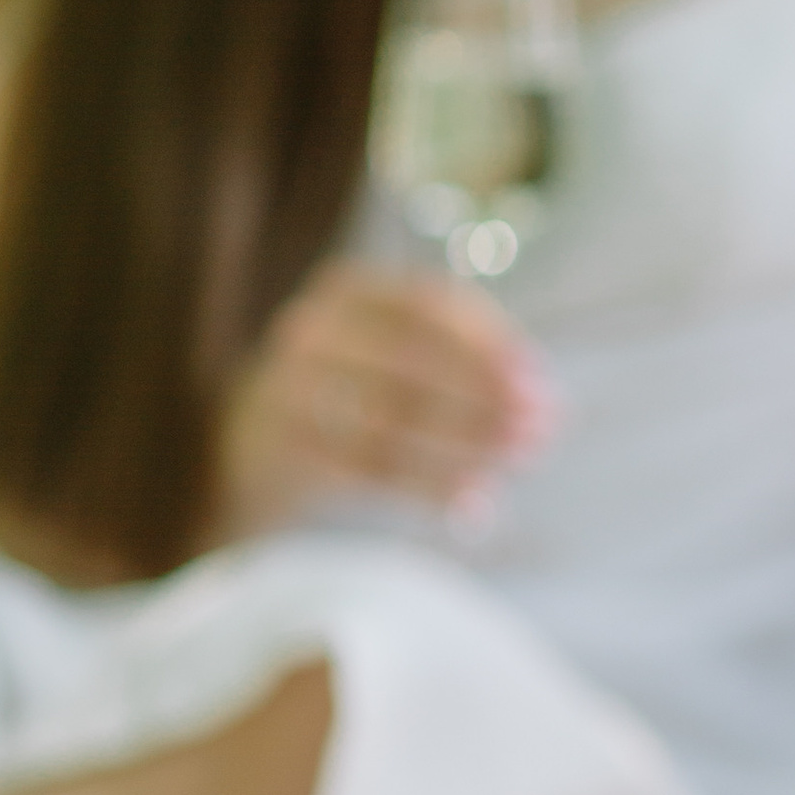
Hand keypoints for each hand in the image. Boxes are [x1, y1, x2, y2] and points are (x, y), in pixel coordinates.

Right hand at [216, 264, 556, 537]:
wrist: (253, 439)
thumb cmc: (355, 386)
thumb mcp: (397, 352)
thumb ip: (463, 360)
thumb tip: (541, 401)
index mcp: (349, 291)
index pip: (429, 305)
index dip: (490, 344)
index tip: (538, 383)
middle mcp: (312, 330)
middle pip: (413, 363)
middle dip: (485, 399)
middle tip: (540, 431)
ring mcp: (288, 388)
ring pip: (391, 421)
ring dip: (465, 446)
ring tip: (515, 464)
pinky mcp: (282, 448)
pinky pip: (368, 471)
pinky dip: (428, 489)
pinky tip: (474, 503)